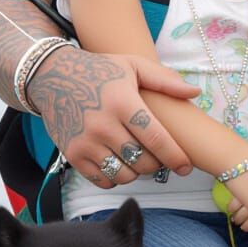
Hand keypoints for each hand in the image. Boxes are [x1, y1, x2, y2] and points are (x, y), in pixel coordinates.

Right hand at [27, 45, 200, 188]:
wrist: (52, 76)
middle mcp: (103, 125)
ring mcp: (86, 142)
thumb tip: (195, 92)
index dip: (175, 157)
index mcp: (122, 102)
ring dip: (137, 172)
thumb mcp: (133, 66)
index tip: (186, 167)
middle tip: (158, 156)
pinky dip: (115, 177)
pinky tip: (119, 162)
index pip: (156, 139)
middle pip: (143, 161)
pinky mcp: (72, 155)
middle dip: (157, 163)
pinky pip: (102, 181)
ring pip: (124, 175)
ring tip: (139, 158)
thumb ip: (165, 80)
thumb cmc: (99, 70)